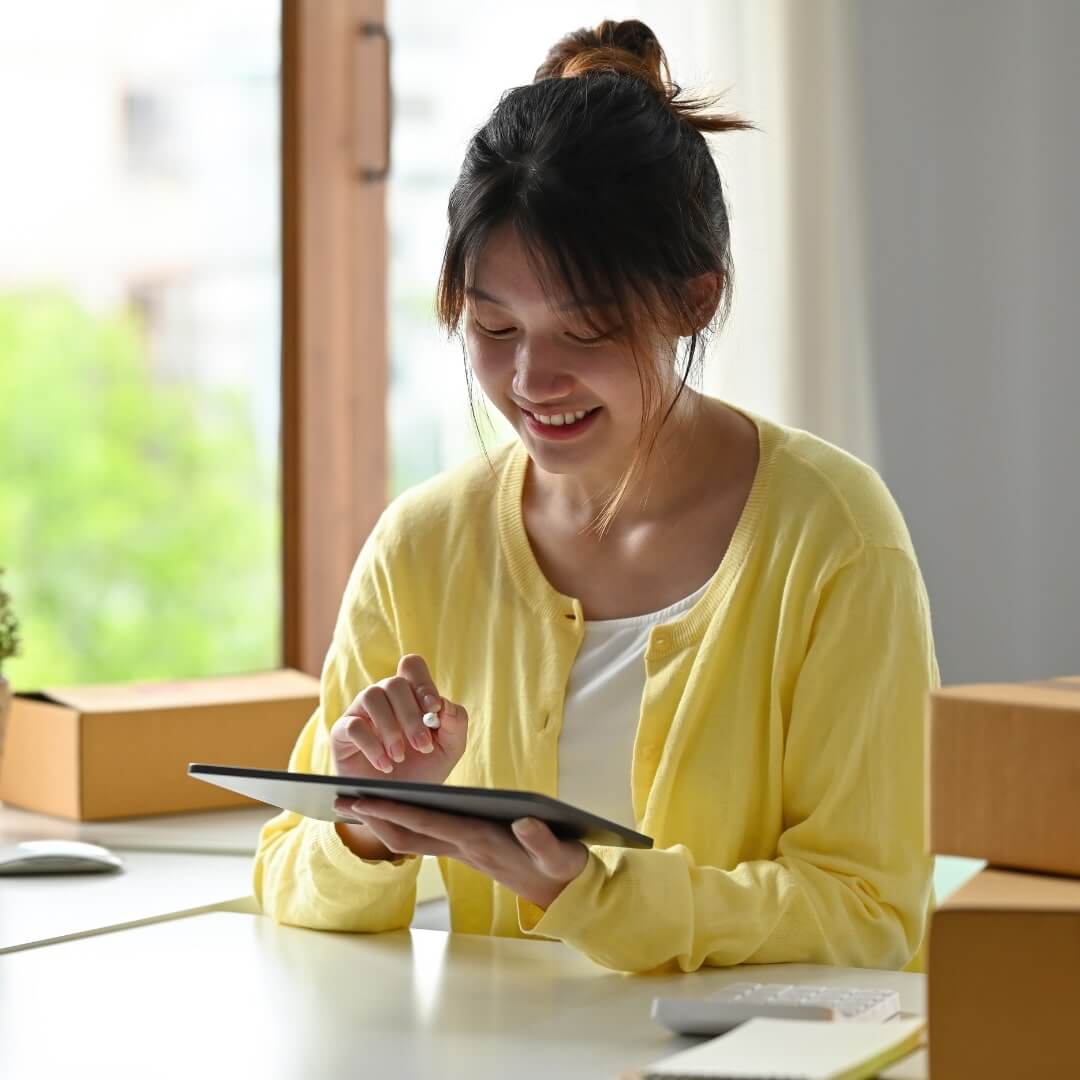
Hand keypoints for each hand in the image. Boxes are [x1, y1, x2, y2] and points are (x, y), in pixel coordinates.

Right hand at [329, 654, 467, 785]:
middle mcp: (384, 698)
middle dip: (411, 715)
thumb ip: (456, 722)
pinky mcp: (342, 733)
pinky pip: (353, 725)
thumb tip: (444, 703)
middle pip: (395, 683)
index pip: (412, 666)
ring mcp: (361, 712)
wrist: (396, 802)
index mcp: (410, 695)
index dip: (423, 683)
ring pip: (372, 695)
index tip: (434, 709)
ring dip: (390, 728)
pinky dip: (372, 746)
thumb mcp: (450, 748)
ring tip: (400, 757)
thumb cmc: (422, 770)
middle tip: (422, 745)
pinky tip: (385, 765)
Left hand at [337, 798, 589, 909]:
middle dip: (373, 817)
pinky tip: (392, 811)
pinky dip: (404, 823)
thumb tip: (525, 822)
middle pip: (408, 834)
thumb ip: (542, 840)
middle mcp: (465, 847)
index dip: (395, 811)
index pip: (430, 823)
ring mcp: (464, 850)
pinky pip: (427, 837)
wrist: (565, 894)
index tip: (365, 799)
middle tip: (340, 800)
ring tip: (355, 804)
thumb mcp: (560, 855)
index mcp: (481, 842)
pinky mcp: (469, 849)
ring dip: (382, 821)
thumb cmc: (561, 869)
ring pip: (413, 837)